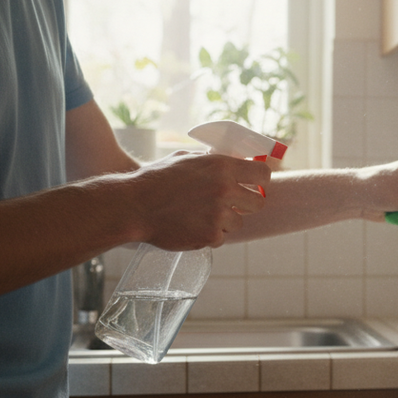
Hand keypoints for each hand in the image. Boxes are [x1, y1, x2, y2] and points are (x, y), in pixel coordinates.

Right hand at [124, 151, 271, 248]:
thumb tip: (234, 161)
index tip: (255, 184)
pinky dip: (208, 235)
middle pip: (258, 202)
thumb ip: (213, 161)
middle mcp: (225, 189)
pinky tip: (191, 226)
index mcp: (222, 166)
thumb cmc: (156, 180)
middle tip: (232, 204)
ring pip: (238, 222)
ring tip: (200, 215)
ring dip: (224, 221)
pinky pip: (220, 238)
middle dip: (247, 204)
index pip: (263, 173)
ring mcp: (219, 214)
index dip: (260, 180)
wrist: (133, 206)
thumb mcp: (186, 159)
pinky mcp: (210, 235)